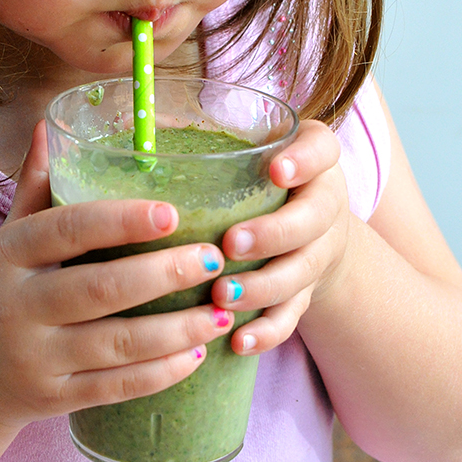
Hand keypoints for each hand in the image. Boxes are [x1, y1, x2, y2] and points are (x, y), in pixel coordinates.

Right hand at [0, 122, 230, 434]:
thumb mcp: (6, 239)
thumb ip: (36, 186)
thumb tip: (51, 124)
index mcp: (8, 254)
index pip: (67, 229)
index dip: (120, 220)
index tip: (171, 211)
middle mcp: (17, 306)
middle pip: (99, 288)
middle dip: (163, 273)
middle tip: (214, 259)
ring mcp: (34, 358)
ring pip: (116, 344)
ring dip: (176, 329)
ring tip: (222, 310)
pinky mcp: (53, 399)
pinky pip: (115, 387)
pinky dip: (160, 373)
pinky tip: (196, 354)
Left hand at [210, 119, 348, 355]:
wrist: (314, 229)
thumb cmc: (262, 178)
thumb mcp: (251, 146)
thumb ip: (207, 133)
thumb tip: (135, 119)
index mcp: (314, 159)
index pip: (322, 149)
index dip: (303, 160)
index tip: (275, 169)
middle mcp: (325, 205)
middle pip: (313, 220)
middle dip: (273, 234)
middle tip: (232, 243)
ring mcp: (320, 253)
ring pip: (301, 274)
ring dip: (263, 287)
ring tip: (223, 295)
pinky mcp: (309, 293)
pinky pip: (293, 317)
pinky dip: (267, 331)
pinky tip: (238, 341)